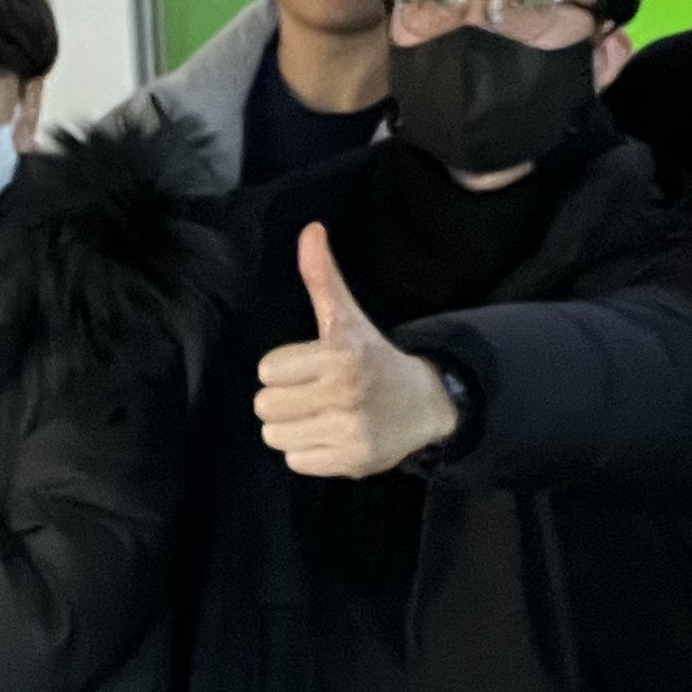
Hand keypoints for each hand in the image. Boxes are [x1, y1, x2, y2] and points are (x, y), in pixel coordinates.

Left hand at [255, 224, 460, 479]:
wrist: (425, 404)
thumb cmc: (373, 358)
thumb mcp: (347, 318)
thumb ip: (322, 277)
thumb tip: (310, 229)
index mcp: (341, 354)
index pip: (268, 369)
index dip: (284, 369)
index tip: (310, 367)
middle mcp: (345, 393)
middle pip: (265, 405)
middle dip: (284, 400)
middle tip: (312, 394)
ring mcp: (349, 431)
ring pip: (275, 436)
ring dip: (291, 428)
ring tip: (319, 415)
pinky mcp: (352, 462)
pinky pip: (296, 461)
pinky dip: (308, 452)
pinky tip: (330, 435)